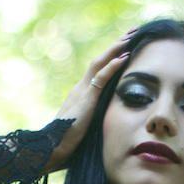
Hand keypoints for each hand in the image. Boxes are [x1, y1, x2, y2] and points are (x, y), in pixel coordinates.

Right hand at [47, 28, 138, 170]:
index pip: (98, 71)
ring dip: (116, 49)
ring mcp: (82, 91)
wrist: (51, 150)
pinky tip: (124, 56)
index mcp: (81, 96)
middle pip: (100, 61)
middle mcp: (80, 88)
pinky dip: (113, 66)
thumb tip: (108, 129)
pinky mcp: (86, 99)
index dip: (111, 59)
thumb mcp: (86, 131)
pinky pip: (101, 77)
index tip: (126, 48)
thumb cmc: (67, 147)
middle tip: (132, 33)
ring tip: (131, 37)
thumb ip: (94, 123)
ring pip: (100, 63)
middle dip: (116, 47)